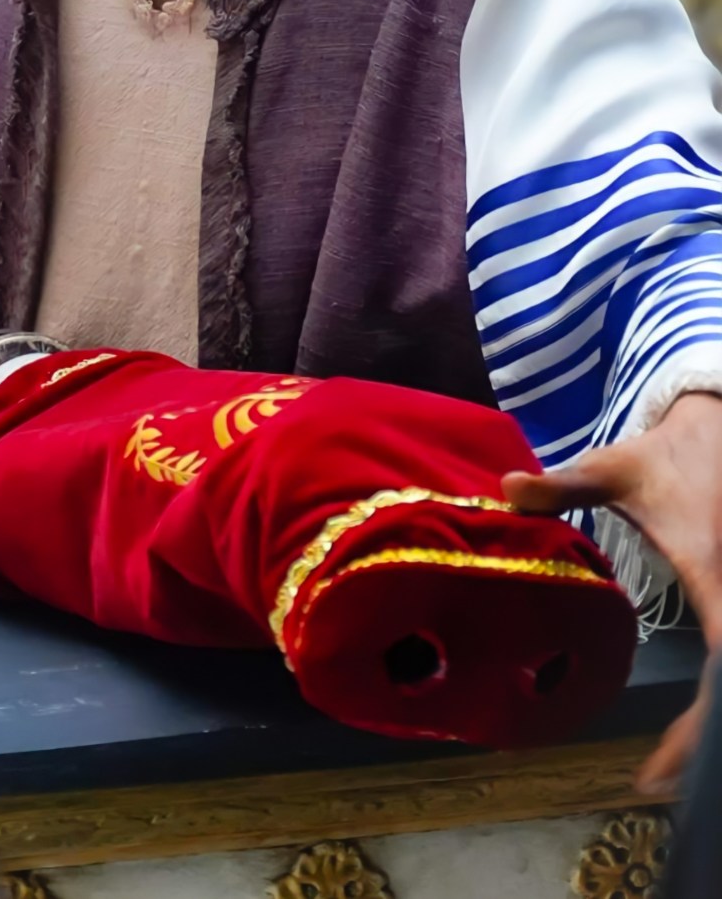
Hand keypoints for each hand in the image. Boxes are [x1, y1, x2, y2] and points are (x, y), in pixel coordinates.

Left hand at [502, 391, 721, 797]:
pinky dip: (716, 698)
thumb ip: (563, 486)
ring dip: (711, 724)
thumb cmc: (663, 456)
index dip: (701, 722)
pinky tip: (693, 727)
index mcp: (716, 571)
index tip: (661, 767)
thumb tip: (506, 488)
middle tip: (657, 781)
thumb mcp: (612, 471)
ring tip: (669, 767)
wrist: (715, 427)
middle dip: (705, 742)